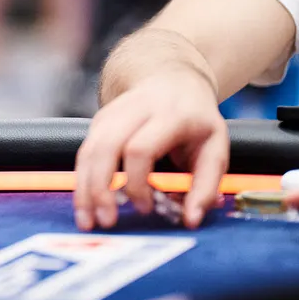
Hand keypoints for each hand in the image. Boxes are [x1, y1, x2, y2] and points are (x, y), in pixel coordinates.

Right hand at [74, 69, 225, 230]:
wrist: (173, 78)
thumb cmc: (196, 119)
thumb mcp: (216, 148)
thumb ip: (206, 186)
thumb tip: (191, 221)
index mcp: (170, 115)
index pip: (140, 148)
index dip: (137, 182)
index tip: (145, 208)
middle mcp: (135, 109)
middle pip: (105, 147)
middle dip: (100, 187)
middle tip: (106, 221)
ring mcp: (112, 112)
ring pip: (88, 149)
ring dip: (84, 187)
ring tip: (87, 220)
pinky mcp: (99, 120)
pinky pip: (84, 152)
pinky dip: (82, 180)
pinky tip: (85, 203)